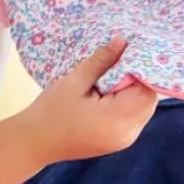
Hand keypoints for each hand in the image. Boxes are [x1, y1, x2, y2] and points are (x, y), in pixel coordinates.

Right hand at [15, 37, 158, 166]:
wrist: (34, 142)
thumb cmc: (51, 111)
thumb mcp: (75, 81)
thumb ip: (102, 61)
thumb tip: (124, 41)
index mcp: (117, 119)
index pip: (147, 90)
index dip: (141, 70)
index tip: (127, 55)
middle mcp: (128, 133)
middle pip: (149, 100)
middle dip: (139, 80)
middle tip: (119, 64)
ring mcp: (125, 140)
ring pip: (144, 109)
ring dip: (134, 92)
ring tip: (113, 78)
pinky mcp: (119, 142)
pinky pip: (134, 118)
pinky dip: (128, 103)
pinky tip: (111, 94)